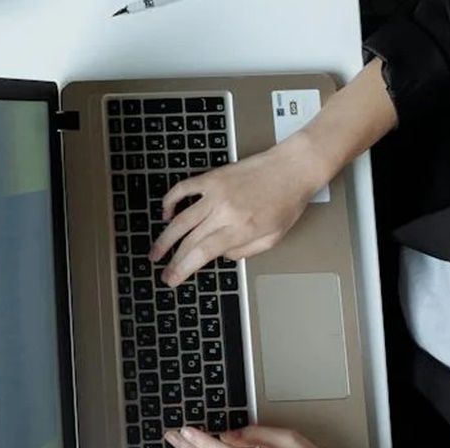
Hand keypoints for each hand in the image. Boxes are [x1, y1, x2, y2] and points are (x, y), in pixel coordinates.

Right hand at [151, 138, 325, 286]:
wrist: (293, 167)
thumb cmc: (287, 201)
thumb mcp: (273, 238)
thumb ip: (244, 251)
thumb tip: (220, 255)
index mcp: (240, 229)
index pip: (202, 254)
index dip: (182, 269)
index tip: (172, 278)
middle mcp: (225, 211)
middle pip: (189, 241)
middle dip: (173, 260)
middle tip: (164, 271)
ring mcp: (216, 193)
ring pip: (180, 219)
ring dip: (164, 238)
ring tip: (156, 251)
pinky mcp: (212, 178)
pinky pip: (183, 189)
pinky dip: (170, 201)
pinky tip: (166, 213)